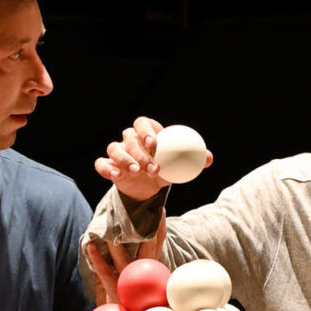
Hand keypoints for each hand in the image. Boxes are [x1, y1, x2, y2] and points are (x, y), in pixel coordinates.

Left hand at [84, 210, 168, 305]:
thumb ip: (146, 262)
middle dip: (144, 228)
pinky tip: (91, 246)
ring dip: (116, 241)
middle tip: (140, 208)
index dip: (159, 228)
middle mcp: (144, 275)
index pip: (157, 245)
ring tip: (110, 225)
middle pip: (146, 248)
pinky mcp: (115, 291)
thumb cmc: (138, 301)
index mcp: (152, 270)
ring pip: (123, 258)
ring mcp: (129, 283)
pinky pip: (104, 272)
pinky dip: (97, 259)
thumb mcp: (146, 281)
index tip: (159, 209)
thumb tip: (146, 240)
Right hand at [94, 117, 211, 202]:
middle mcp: (129, 140)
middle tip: (153, 166)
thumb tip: (209, 158)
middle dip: (140, 152)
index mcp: (146, 133)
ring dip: (124, 159)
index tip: (155, 144)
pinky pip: (101, 164)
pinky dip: (107, 168)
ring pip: (113, 148)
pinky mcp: (108, 166)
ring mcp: (117, 153)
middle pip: (129, 138)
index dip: (146, 130)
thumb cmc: (165, 168)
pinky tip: (117, 175)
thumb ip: (193, 160)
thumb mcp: (179, 165)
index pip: (142, 122)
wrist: (148, 187)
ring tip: (137, 172)